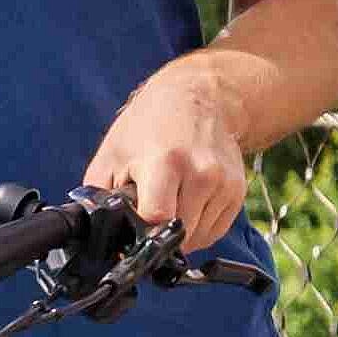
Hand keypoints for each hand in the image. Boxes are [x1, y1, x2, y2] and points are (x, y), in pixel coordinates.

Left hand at [85, 61, 256, 254]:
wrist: (197, 98)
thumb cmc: (148, 125)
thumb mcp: (111, 155)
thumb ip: (102, 197)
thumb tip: (99, 233)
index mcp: (165, 163)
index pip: (157, 220)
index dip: (141, 233)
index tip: (132, 230)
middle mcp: (202, 174)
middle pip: (179, 234)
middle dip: (158, 232)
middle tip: (148, 209)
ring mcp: (224, 184)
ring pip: (198, 238)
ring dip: (180, 232)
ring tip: (169, 201)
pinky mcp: (238, 191)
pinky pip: (214, 231)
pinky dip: (197, 228)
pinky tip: (186, 204)